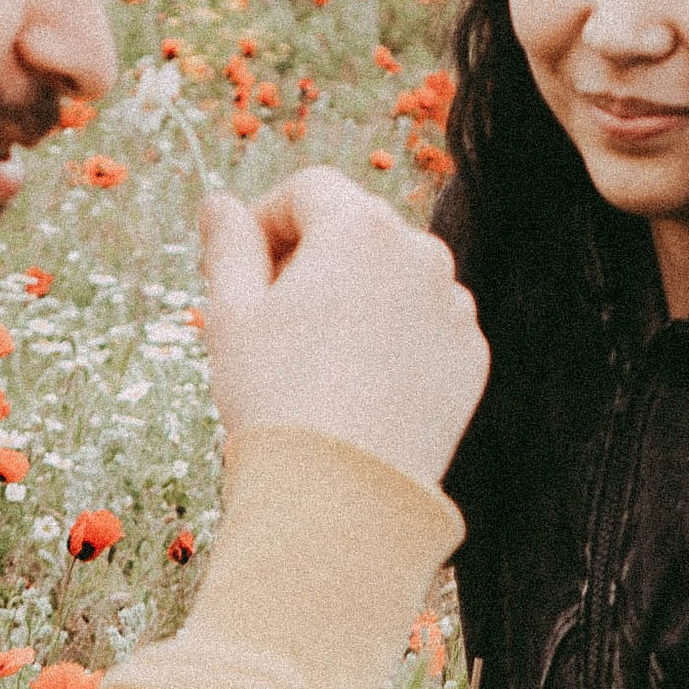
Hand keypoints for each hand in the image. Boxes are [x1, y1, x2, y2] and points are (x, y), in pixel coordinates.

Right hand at [200, 169, 486, 496]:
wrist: (342, 498)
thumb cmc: (275, 400)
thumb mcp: (232, 314)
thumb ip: (228, 244)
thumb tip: (219, 204)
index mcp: (361, 229)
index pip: (309, 189)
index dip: (265, 219)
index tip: (238, 264)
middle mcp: (422, 254)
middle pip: (357, 228)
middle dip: (311, 256)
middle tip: (269, 314)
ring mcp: (455, 307)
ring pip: (395, 277)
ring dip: (355, 295)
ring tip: (314, 355)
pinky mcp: (470, 357)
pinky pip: (425, 326)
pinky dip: (393, 338)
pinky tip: (356, 383)